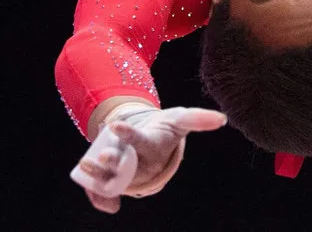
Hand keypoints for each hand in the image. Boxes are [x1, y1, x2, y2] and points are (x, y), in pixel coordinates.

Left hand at [71, 105, 226, 213]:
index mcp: (153, 148)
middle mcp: (139, 165)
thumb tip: (222, 118)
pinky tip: (88, 184)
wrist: (152, 140)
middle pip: (125, 166)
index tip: (115, 125)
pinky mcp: (114, 182)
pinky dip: (96, 195)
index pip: (141, 143)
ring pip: (111, 180)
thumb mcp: (180, 119)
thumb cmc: (166, 129)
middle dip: (113, 163)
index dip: (129, 136)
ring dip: (97, 176)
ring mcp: (125, 174)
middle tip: (103, 154)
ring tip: (86, 163)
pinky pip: (105, 196)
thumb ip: (198, 118)